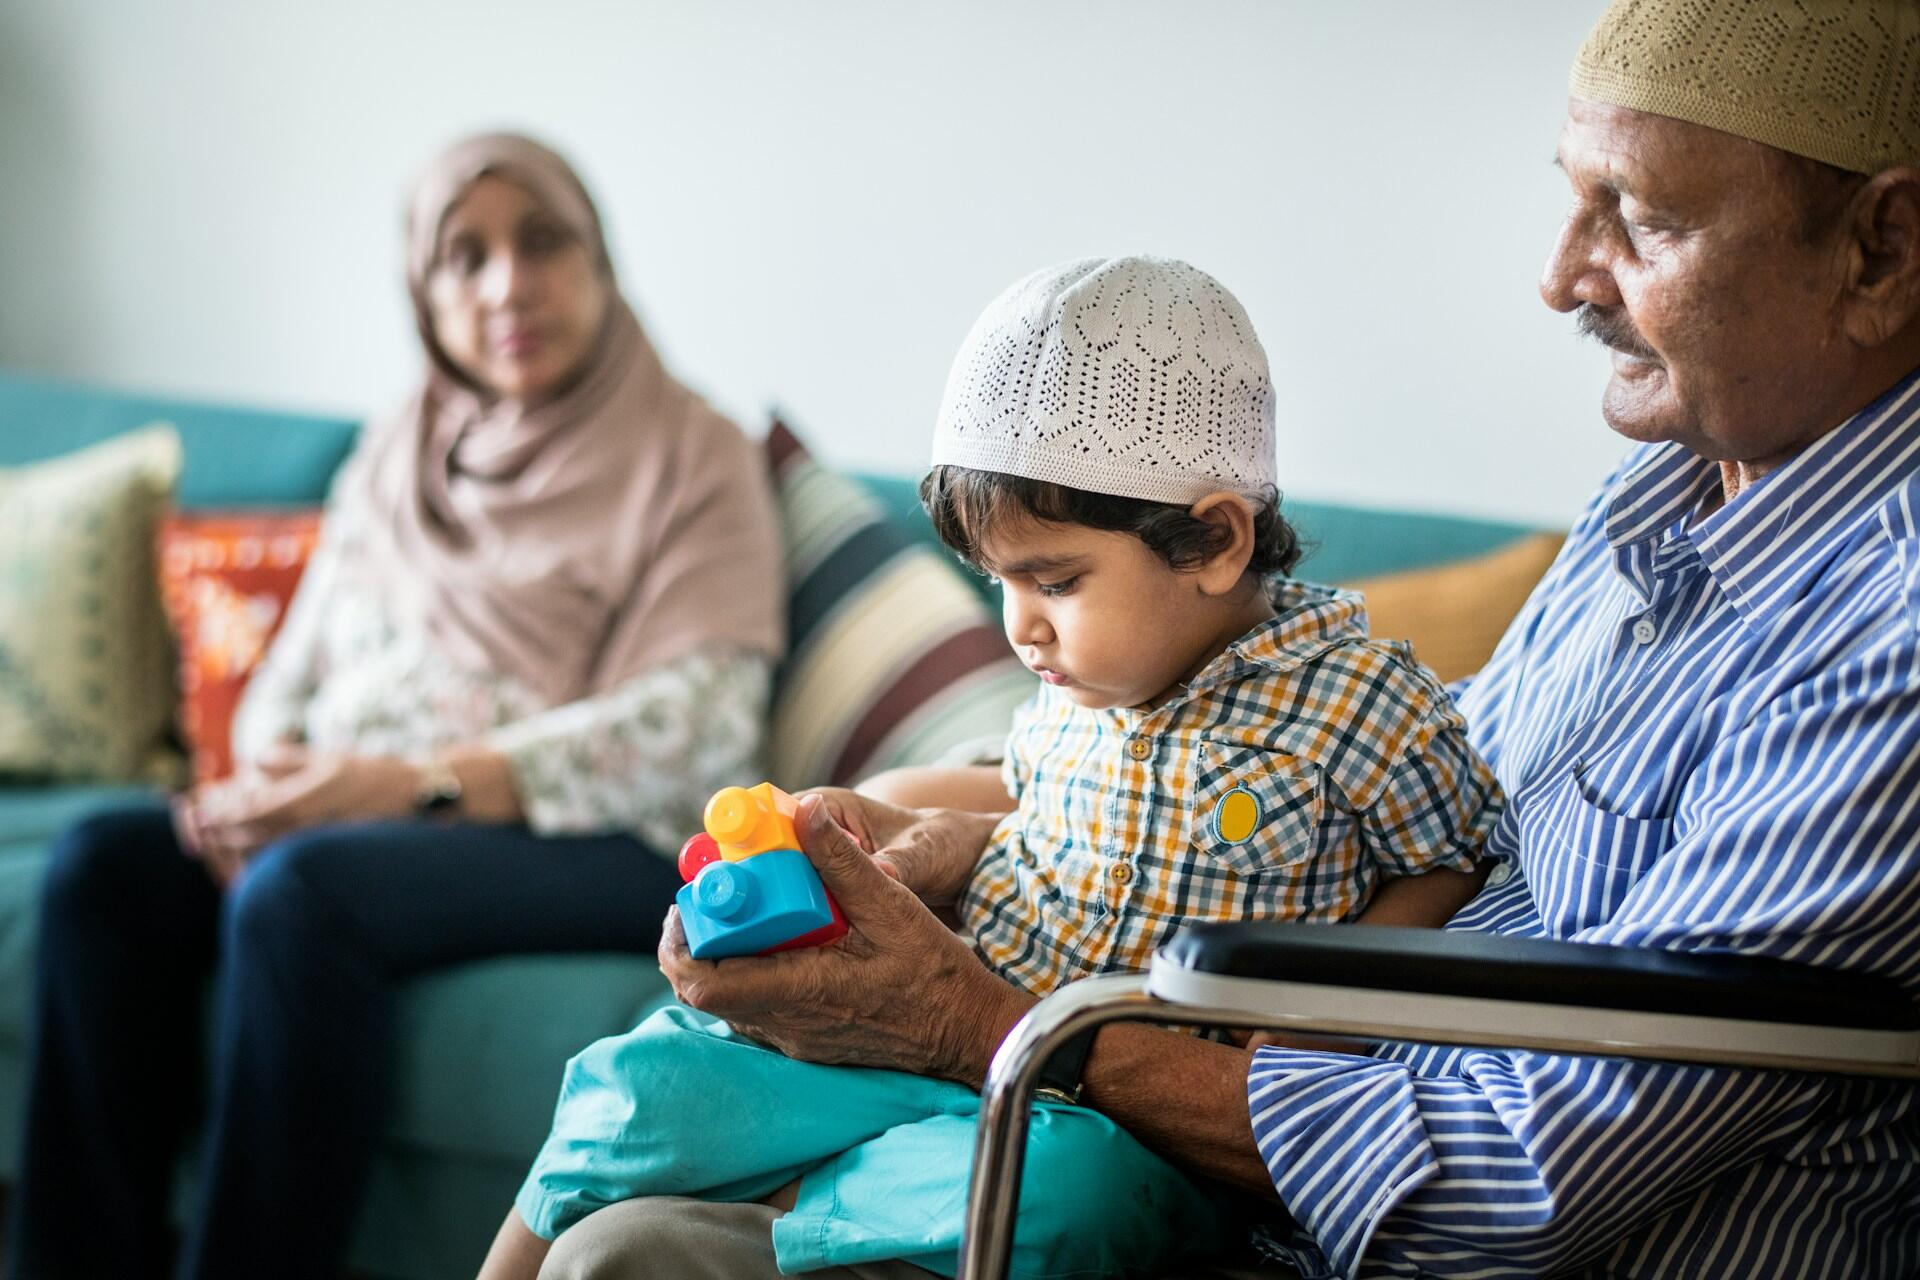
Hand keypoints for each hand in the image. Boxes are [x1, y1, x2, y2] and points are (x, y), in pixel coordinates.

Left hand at [173, 752, 422, 883]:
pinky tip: (252, 855)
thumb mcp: (327, 757)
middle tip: (195, 825)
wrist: (415, 803)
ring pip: (262, 854)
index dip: (217, 810)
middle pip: (246, 836)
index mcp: (302, 800)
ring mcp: (315, 848)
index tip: (197, 806)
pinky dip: (260, 860)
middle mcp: (305, 828)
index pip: (245, 809)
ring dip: (234, 847)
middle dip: (216, 831)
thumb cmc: (372, 776)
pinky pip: (283, 865)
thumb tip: (254, 764)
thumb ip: (286, 760)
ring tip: (216, 839)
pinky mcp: (324, 861)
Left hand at [659, 794, 1032, 1083]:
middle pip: (708, 992)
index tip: (687, 904)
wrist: (968, 1031)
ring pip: (732, 1003)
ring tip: (749, 914)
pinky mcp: (808, 1043)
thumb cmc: (936, 974)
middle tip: (715, 901)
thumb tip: (807, 811)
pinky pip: (759, 1010)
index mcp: (801, 992)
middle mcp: (788, 1025)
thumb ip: (843, 862)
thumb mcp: (893, 906)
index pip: (705, 985)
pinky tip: (783, 942)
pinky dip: (754, 974)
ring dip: (727, 958)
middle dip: (700, 943)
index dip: (680, 945)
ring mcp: (796, 1040)